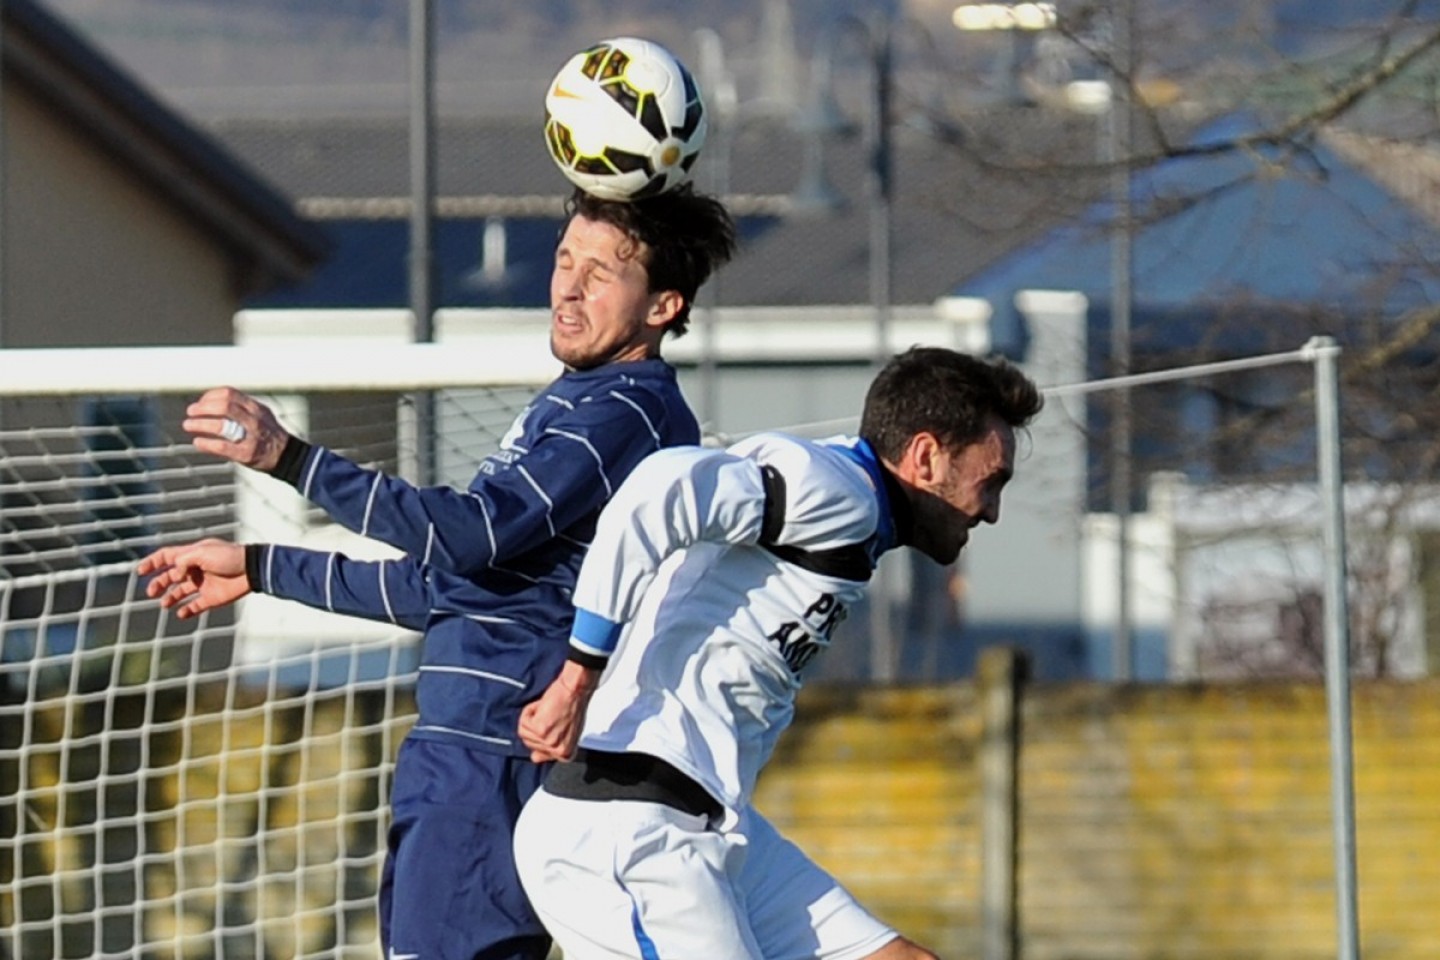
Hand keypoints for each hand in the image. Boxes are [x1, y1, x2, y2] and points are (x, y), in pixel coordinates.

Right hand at [136, 538, 250, 618]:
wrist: (253, 570)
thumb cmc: (230, 557)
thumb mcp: (204, 553)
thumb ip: (184, 561)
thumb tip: (174, 574)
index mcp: (192, 555)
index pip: (167, 557)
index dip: (153, 563)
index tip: (140, 571)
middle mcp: (195, 569)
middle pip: (171, 576)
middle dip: (159, 583)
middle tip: (151, 592)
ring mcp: (203, 584)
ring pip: (181, 592)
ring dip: (170, 598)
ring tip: (165, 604)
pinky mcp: (212, 598)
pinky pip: (195, 606)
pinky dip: (187, 611)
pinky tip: (181, 613)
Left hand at [184, 387, 290, 471]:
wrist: (287, 456)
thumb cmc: (269, 434)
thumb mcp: (260, 413)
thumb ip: (240, 407)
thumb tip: (210, 402)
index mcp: (255, 407)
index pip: (229, 393)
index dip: (210, 396)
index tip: (200, 402)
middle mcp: (253, 419)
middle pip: (223, 406)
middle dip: (202, 408)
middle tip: (191, 412)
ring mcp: (250, 437)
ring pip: (220, 425)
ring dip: (200, 424)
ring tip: (188, 425)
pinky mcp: (246, 453)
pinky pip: (222, 446)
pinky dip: (206, 443)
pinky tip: (198, 442)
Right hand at [518, 660, 600, 762]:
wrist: (575, 689)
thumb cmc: (573, 706)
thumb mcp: (566, 733)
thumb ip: (551, 747)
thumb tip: (535, 758)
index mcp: (566, 754)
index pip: (538, 756)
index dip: (539, 737)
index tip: (548, 727)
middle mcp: (558, 751)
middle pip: (529, 743)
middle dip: (535, 727)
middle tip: (550, 715)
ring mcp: (549, 742)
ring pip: (524, 733)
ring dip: (532, 718)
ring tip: (547, 710)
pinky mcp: (540, 730)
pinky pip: (523, 723)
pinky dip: (529, 711)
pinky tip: (543, 706)